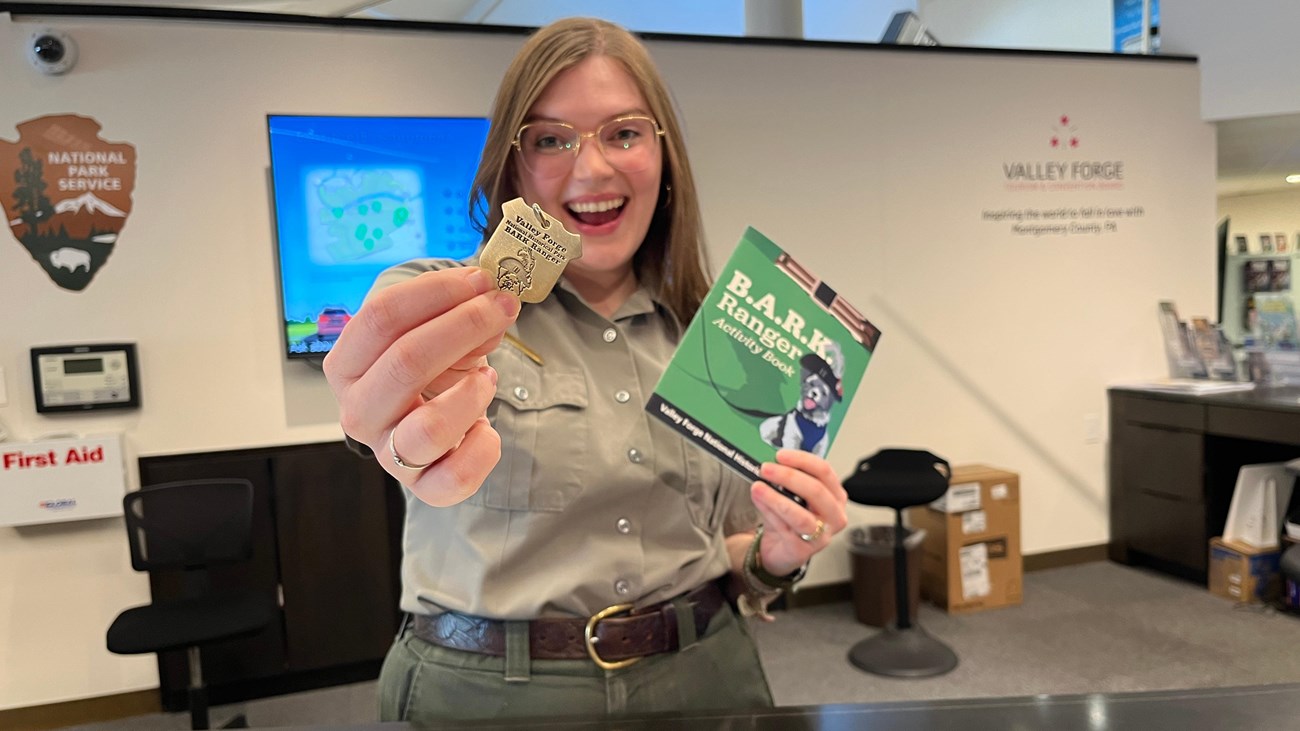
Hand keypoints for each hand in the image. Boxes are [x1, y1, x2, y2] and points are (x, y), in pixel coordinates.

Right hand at [322, 267, 520, 505]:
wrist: (429, 427)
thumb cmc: (427, 371)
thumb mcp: (431, 334)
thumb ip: (458, 314)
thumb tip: (492, 305)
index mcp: (346, 365)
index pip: (380, 318)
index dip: (435, 292)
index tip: (479, 279)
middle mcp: (358, 412)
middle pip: (405, 362)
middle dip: (464, 326)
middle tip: (503, 306)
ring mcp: (388, 454)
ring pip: (429, 428)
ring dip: (472, 393)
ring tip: (489, 375)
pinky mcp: (423, 487)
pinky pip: (455, 478)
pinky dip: (483, 448)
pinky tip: (488, 428)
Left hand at [750, 449, 848, 576]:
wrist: (780, 550)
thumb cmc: (788, 519)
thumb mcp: (792, 495)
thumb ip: (786, 479)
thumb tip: (769, 461)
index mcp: (835, 496)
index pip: (824, 471)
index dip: (802, 460)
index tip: (780, 455)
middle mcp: (834, 516)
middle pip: (816, 491)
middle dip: (788, 476)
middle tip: (766, 468)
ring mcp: (821, 536)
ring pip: (800, 515)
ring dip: (776, 498)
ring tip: (757, 487)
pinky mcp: (802, 551)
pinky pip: (784, 529)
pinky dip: (769, 512)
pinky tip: (757, 501)